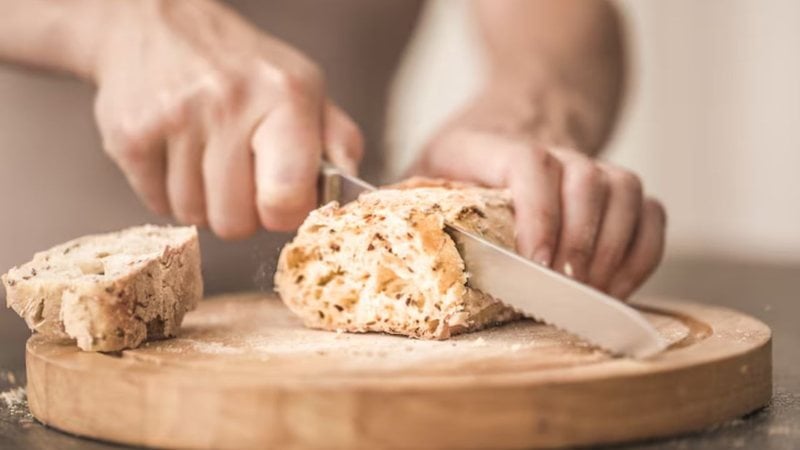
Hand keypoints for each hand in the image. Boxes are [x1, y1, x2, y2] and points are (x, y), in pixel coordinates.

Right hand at [91, 0, 362, 237]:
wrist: (156, 24)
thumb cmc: (243, 67)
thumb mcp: (305, 87)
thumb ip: (338, 140)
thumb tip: (354, 194)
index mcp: (285, 96)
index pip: (286, 199)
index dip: (284, 213)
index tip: (280, 198)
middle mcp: (229, 103)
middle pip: (235, 222)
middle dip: (241, 211)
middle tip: (239, 176)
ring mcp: (174, 118)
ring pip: (193, 216)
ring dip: (203, 201)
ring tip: (206, 158)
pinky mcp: (129, 134)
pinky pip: (157, 204)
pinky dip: (168, 192)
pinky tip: (176, 154)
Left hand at [410, 87, 665, 299]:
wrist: (520, 106)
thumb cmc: (465, 153)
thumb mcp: (424, 165)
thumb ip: (405, 199)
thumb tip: (374, 242)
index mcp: (491, 143)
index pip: (529, 162)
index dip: (538, 212)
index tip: (537, 261)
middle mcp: (551, 146)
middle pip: (587, 179)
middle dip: (580, 242)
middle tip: (563, 288)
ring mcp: (589, 164)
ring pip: (626, 191)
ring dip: (614, 248)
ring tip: (590, 291)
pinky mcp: (616, 186)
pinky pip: (651, 212)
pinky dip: (643, 251)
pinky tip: (617, 285)